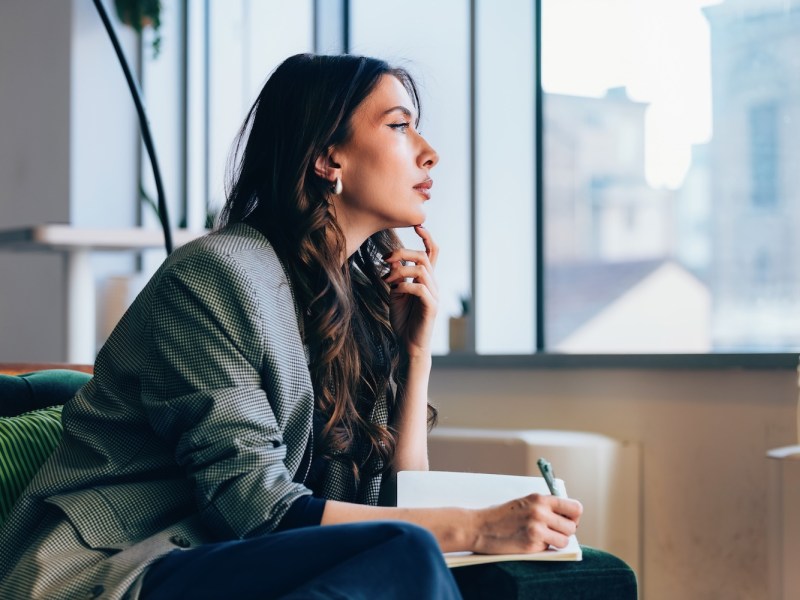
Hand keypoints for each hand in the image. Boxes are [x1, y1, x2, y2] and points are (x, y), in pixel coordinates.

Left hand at [384, 225, 438, 357]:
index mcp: (426, 279)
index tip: (418, 225)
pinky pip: (419, 288)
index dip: (427, 238)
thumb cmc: (403, 319)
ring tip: (386, 279)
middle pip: (424, 257)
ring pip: (421, 270)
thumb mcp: (396, 293)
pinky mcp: (431, 306)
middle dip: (403, 253)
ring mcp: (433, 294)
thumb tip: (392, 264)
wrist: (409, 344)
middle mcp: (433, 284)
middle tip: (385, 260)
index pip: (432, 253)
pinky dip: (404, 285)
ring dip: (400, 270)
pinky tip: (394, 290)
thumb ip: (396, 277)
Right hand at [471, 494, 582, 554]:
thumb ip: (544, 506)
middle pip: (572, 526)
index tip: (568, 520)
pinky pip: (549, 549)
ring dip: (556, 542)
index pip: (575, 507)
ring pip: (564, 540)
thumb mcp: (523, 503)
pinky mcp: (531, 544)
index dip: (574, 516)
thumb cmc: (500, 515)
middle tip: (553, 532)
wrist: (479, 527)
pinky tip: (529, 542)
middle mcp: (540, 512)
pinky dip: (543, 548)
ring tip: (542, 538)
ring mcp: (536, 529)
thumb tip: (565, 516)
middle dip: (565, 531)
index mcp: (539, 499)